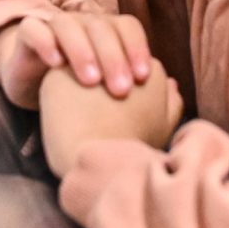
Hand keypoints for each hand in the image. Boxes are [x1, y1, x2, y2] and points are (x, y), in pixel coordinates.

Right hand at [0, 9, 152, 105]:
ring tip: (90, 81)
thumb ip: (141, 90)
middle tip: (120, 90)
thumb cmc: (80, 93)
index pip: (128, 27)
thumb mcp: (110, 95)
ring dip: (82, 50)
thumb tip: (173, 87)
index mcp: (107, 32)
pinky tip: (56, 65)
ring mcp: (54, 26)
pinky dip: (47, 42)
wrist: (34, 88)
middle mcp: (82, 23)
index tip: (145, 79)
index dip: (137, 48)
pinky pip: (35, 29)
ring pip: (69, 24)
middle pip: (101, 26)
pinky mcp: (27, 35)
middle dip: (114, 56)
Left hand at [38, 63, 181, 177]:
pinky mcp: (57, 76)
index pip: (134, 67)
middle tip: (102, 118)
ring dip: (80, 86)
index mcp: (151, 70)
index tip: (121, 115)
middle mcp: (119, 58)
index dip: (125, 92)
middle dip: (103, 82)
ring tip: (84, 119)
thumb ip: (171, 102)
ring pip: (82, 68)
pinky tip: (65, 119)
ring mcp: (86, 64)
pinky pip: (57, 81)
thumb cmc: (131, 153)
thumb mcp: (163, 128)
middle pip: (108, 61)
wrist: (98, 169)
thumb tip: (171, 83)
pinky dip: (58, 97)